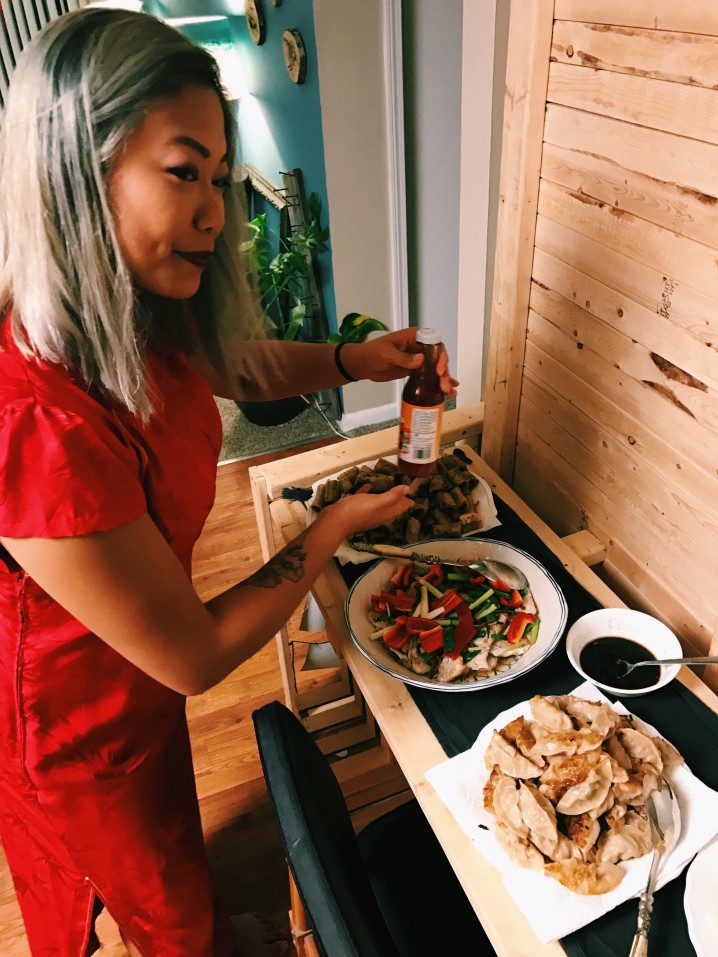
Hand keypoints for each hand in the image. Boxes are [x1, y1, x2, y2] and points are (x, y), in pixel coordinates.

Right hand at [325, 484, 413, 539]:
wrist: (334, 521)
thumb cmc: (357, 511)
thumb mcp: (377, 502)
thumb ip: (392, 496)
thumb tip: (407, 489)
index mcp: (384, 514)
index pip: (400, 509)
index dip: (407, 503)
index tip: (413, 498)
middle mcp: (377, 515)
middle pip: (391, 508)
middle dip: (397, 501)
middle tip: (402, 492)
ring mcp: (365, 514)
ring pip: (378, 504)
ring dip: (384, 497)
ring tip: (388, 488)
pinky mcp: (353, 509)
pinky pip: (363, 500)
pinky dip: (367, 494)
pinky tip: (367, 487)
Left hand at [341, 329, 458, 395]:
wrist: (361, 364)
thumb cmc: (372, 354)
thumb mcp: (387, 354)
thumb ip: (404, 358)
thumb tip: (421, 359)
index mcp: (414, 337)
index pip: (434, 344)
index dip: (441, 356)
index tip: (439, 370)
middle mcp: (419, 346)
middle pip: (438, 358)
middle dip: (444, 372)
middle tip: (444, 385)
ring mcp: (418, 359)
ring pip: (435, 368)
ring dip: (443, 379)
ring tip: (448, 392)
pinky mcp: (414, 370)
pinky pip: (428, 376)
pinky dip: (437, 382)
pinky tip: (446, 391)